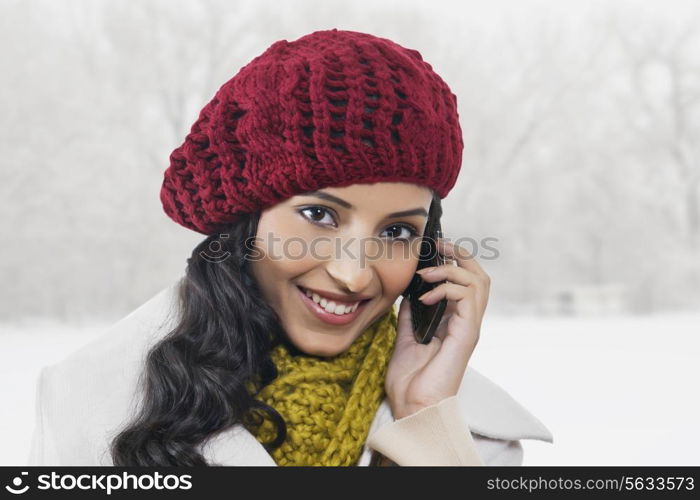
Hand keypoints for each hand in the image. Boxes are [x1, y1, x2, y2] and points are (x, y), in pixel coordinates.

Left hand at [385, 238, 490, 419]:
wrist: (412, 407)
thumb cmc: (410, 380)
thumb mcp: (405, 337)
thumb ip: (411, 315)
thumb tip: (409, 294)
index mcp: (454, 322)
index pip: (465, 281)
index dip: (453, 260)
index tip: (431, 249)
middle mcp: (466, 322)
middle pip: (479, 275)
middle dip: (460, 254)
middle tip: (437, 245)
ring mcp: (468, 328)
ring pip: (478, 281)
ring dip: (451, 269)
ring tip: (427, 273)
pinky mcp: (466, 335)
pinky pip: (467, 298)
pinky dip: (447, 288)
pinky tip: (427, 295)